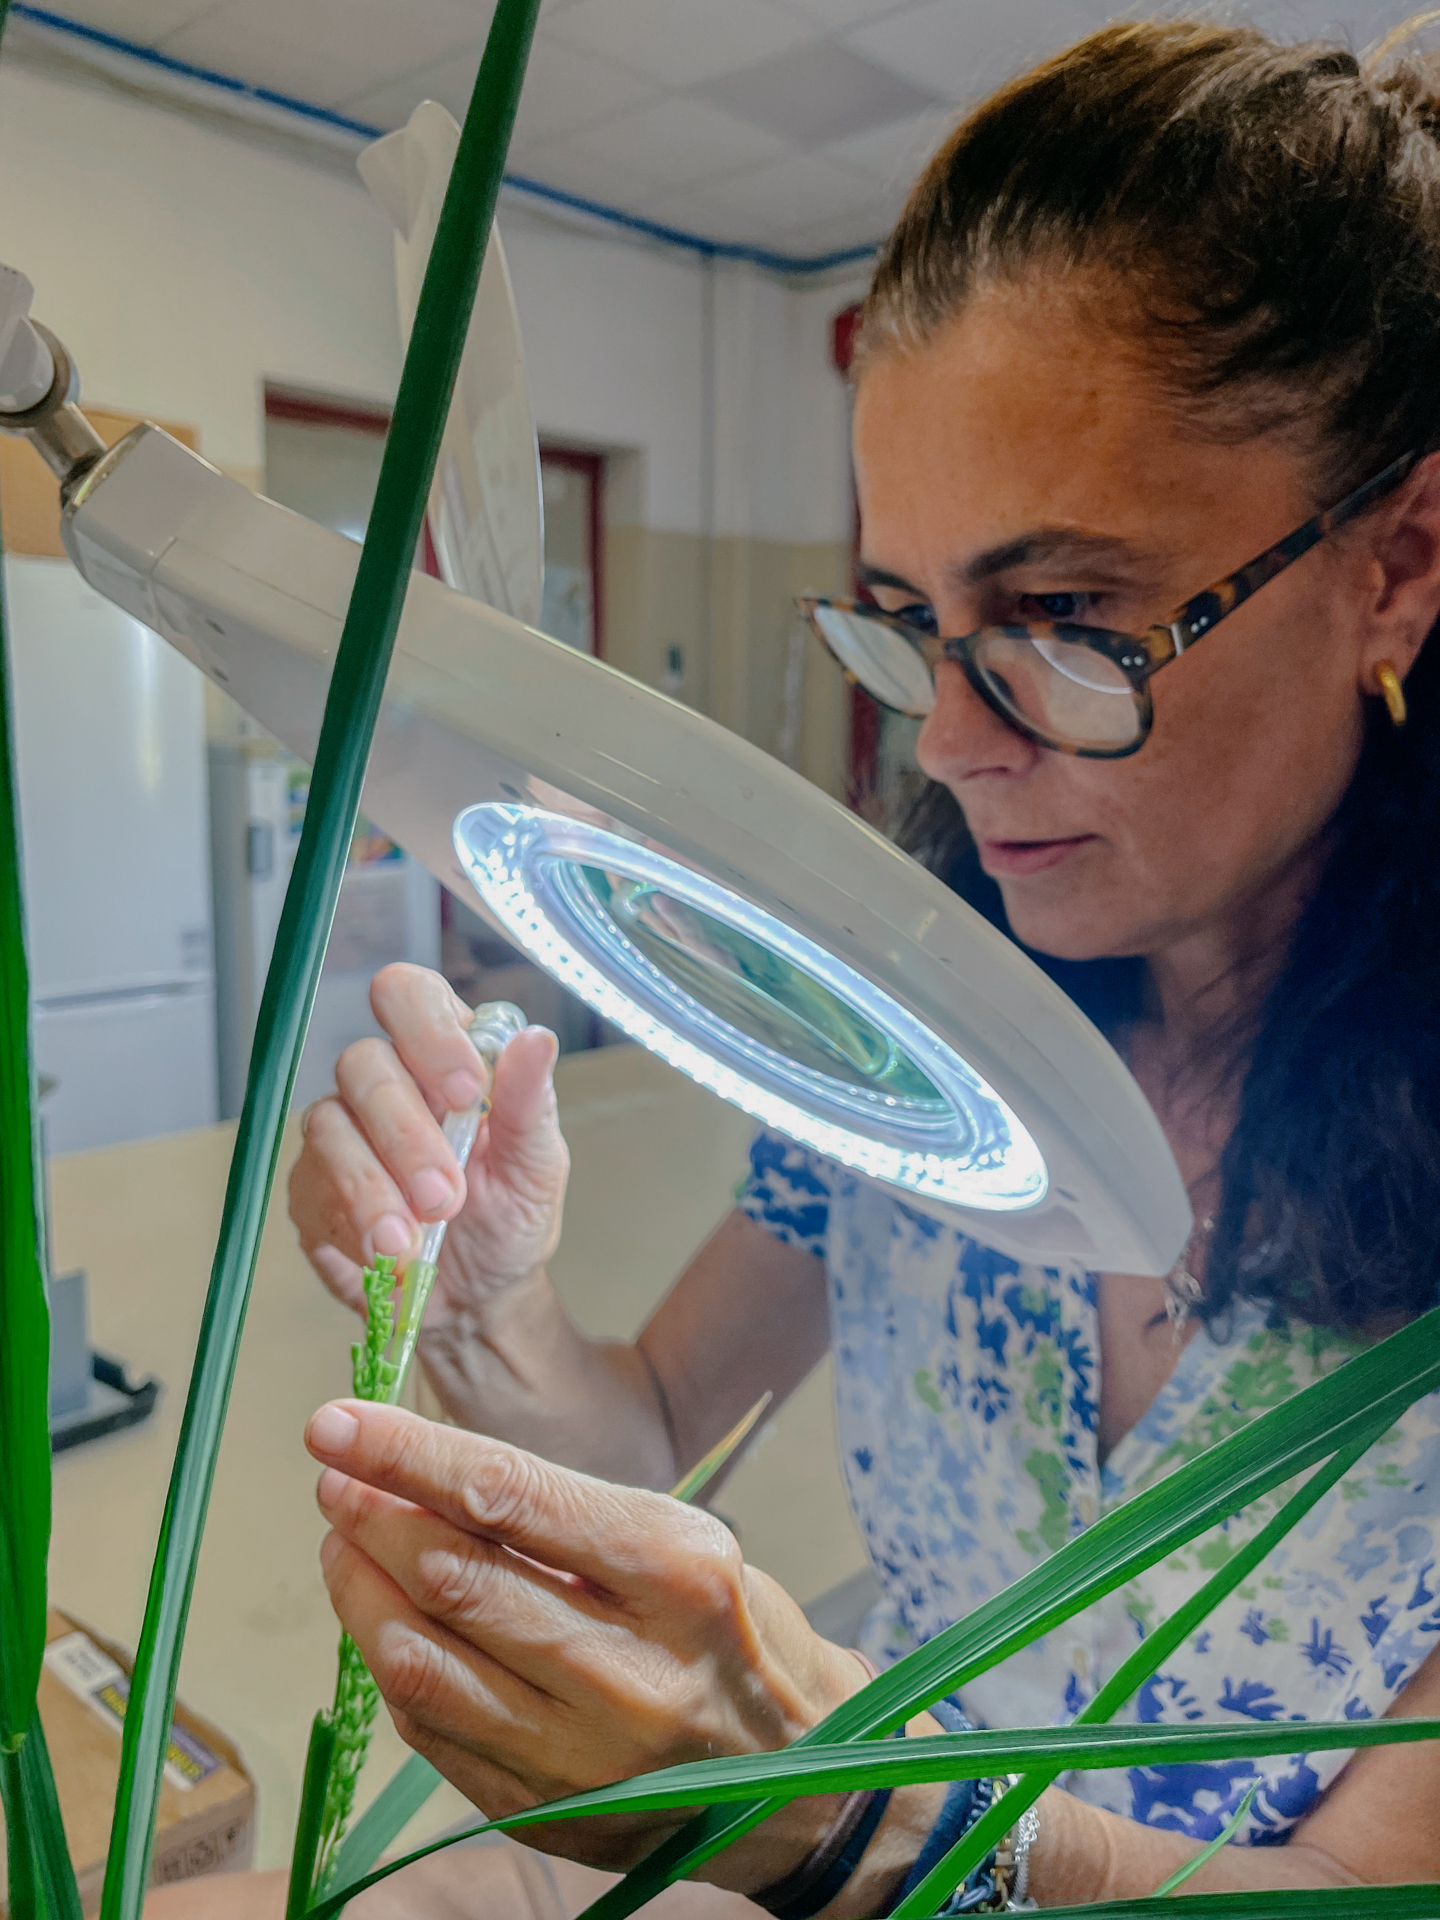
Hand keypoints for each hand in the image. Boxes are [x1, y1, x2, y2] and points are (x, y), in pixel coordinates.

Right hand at [288, 964, 569, 1327]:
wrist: (477, 1297)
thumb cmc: (509, 1217)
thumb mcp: (537, 1165)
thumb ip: (531, 1103)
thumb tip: (538, 1039)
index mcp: (444, 1055)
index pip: (410, 996)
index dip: (428, 1032)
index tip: (466, 1092)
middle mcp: (385, 1082)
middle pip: (363, 1062)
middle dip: (406, 1135)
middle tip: (445, 1197)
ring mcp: (340, 1133)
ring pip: (329, 1125)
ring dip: (373, 1186)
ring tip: (411, 1241)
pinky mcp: (311, 1188)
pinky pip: (311, 1188)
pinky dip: (352, 1224)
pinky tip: (386, 1253)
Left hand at [305, 1399, 864, 1883]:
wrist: (801, 1781)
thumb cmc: (732, 1633)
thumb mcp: (683, 1543)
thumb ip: (563, 1518)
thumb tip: (429, 1476)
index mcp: (676, 1575)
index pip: (509, 1496)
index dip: (406, 1454)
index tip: (336, 1423)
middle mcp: (627, 1671)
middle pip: (452, 1577)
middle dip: (371, 1514)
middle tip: (334, 1477)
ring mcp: (580, 1756)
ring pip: (419, 1659)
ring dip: (358, 1589)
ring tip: (343, 1542)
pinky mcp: (542, 1810)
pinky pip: (428, 1728)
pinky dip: (390, 1661)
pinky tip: (383, 1619)